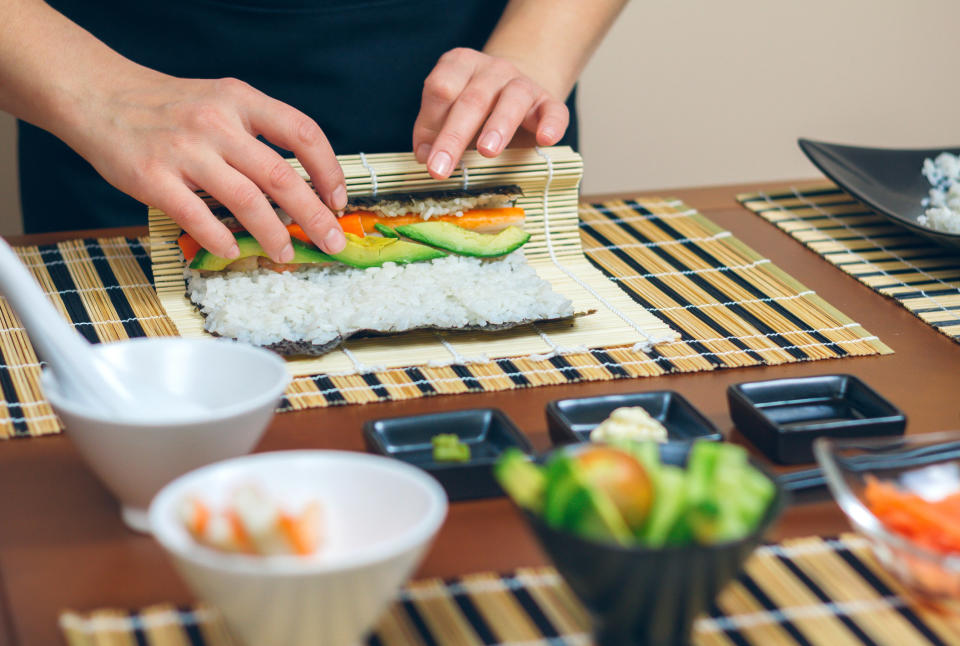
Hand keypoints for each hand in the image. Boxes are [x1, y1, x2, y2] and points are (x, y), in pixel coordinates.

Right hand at [66, 73, 347, 260]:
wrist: (99, 95)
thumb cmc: (169, 107)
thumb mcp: (220, 101)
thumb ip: (257, 134)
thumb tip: (303, 186)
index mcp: (240, 100)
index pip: (302, 132)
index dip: (329, 170)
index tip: (338, 200)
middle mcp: (216, 123)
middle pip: (281, 176)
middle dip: (314, 216)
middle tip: (333, 241)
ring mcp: (185, 151)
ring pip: (246, 201)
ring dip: (273, 234)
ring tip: (286, 253)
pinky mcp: (153, 177)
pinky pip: (197, 217)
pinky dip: (221, 240)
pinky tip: (233, 251)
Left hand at [412, 48, 568, 178]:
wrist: (517, 97)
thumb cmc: (477, 111)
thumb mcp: (449, 115)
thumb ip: (433, 130)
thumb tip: (424, 155)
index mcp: (460, 65)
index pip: (441, 87)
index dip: (431, 122)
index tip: (426, 158)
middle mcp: (492, 69)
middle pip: (472, 99)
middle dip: (454, 137)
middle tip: (440, 169)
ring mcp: (523, 83)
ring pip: (512, 99)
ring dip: (498, 126)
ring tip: (487, 152)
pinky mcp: (549, 103)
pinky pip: (553, 110)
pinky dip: (551, 124)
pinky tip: (545, 140)